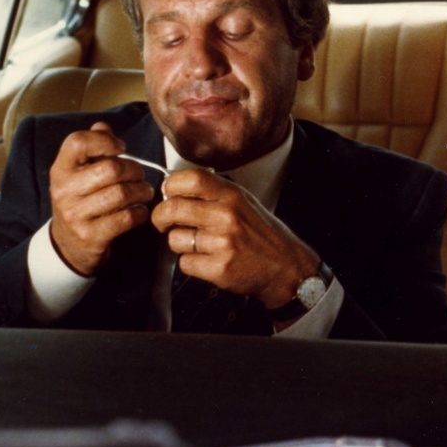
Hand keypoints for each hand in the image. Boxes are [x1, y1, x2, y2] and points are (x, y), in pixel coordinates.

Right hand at [48, 122, 155, 276]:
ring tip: (144, 192)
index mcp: (61, 170)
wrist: (68, 245)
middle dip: (135, 170)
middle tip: (140, 175)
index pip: (77, 142)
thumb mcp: (79, 174)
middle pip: (111, 168)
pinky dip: (140, 212)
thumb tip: (103, 126)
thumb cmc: (81, 201)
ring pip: (121, 193)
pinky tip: (140, 211)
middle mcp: (64, 191)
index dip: (105, 141)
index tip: (121, 149)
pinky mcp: (90, 236)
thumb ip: (92, 147)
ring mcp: (75, 215)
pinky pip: (126, 218)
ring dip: (142, 191)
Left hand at [150, 169, 318, 309]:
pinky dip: (191, 264)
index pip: (191, 179)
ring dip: (179, 244)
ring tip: (198, 245)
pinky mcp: (218, 267)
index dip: (171, 186)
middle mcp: (226, 215)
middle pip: (172, 208)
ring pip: (174, 239)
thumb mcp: (244, 203)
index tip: (167, 194)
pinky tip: (207, 260)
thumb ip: (214, 194)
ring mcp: (222, 242)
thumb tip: (175, 190)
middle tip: (163, 223)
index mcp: (232, 195)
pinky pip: (184, 263)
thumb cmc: (262, 235)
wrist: (285, 267)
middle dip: (160, 218)